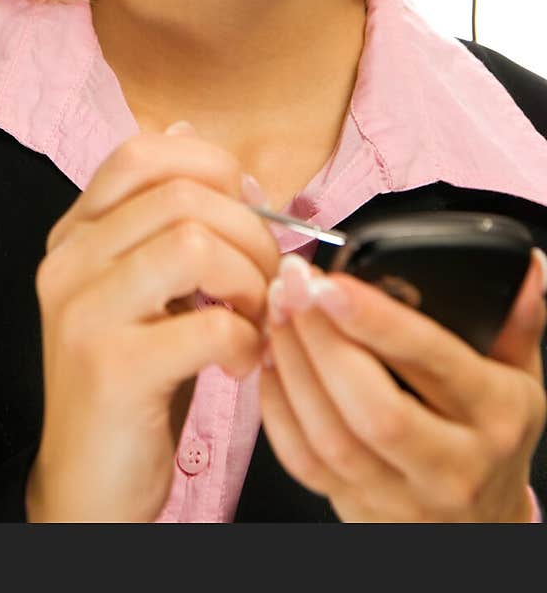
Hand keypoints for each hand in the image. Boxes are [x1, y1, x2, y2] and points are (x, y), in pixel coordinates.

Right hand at [26, 123, 279, 521]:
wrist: (88, 486)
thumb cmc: (131, 383)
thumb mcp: (141, 287)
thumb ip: (160, 218)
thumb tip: (189, 136)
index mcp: (74, 235)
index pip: (140, 154)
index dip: (211, 169)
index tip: (245, 211)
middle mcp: (67, 262)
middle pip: (181, 195)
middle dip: (250, 233)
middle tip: (267, 282)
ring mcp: (82, 312)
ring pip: (194, 244)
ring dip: (250, 282)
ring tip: (254, 319)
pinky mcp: (110, 367)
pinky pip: (207, 324)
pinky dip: (246, 342)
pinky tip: (241, 363)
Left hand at [258, 248, 546, 521]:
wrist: (485, 527)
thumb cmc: (495, 436)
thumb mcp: (520, 376)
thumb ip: (516, 320)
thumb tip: (527, 265)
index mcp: (495, 415)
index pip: (433, 363)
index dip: (376, 321)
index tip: (330, 281)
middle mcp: (452, 463)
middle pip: (375, 408)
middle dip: (321, 341)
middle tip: (291, 285)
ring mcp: (403, 494)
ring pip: (333, 438)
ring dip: (293, 367)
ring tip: (276, 311)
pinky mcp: (357, 510)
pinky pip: (305, 464)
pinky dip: (278, 409)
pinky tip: (271, 361)